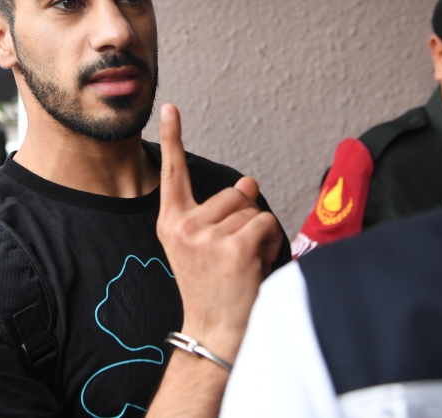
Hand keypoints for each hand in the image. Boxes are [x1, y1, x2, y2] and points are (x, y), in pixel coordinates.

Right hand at [156, 104, 282, 363]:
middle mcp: (184, 226)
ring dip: (260, 234)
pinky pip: (267, 224)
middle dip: (246, 218)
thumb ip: (222, 211)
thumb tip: (248, 181)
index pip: (173, 173)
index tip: (170, 108)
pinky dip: (272, 244)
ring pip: (254, 210)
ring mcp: (207, 236)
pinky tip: (257, 267)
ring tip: (245, 264)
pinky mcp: (234, 248)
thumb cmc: (214, 290)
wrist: (214, 333)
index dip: (172, 138)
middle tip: (236, 255)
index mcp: (171, 223)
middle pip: (235, 193)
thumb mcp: (206, 246)